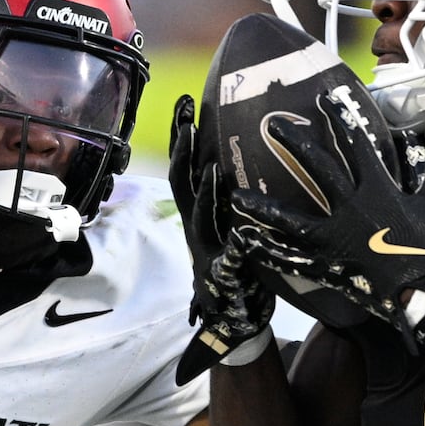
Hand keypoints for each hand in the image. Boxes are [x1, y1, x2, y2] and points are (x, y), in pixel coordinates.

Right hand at [168, 95, 275, 383]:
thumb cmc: (237, 267)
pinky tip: (243, 235)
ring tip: (210, 166)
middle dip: (182, 151)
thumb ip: (232, 197)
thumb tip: (240, 156)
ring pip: (200, 217)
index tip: (186, 103)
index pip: (185, 168)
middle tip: (185, 119)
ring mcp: (208, 252)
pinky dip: (234, 245)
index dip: (182, 137)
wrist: (234, 322)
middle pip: (181, 183)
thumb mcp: (231, 226)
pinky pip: (228, 259)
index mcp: (199, 214)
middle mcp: (197, 229)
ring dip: (203, 192)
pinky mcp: (225, 277)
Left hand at [230, 90, 424, 348]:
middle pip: (317, 168)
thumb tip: (406, 139)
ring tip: (236, 196)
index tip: (325, 99)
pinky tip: (244, 243)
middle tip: (272, 126)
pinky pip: (291, 260)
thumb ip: (417, 169)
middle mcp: (350, 207)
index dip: (340, 118)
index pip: (356, 143)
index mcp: (378, 187)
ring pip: (290, 218)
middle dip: (294, 144)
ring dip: (262, 206)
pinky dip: (267, 252)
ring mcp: (334, 238)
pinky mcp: (327, 266)